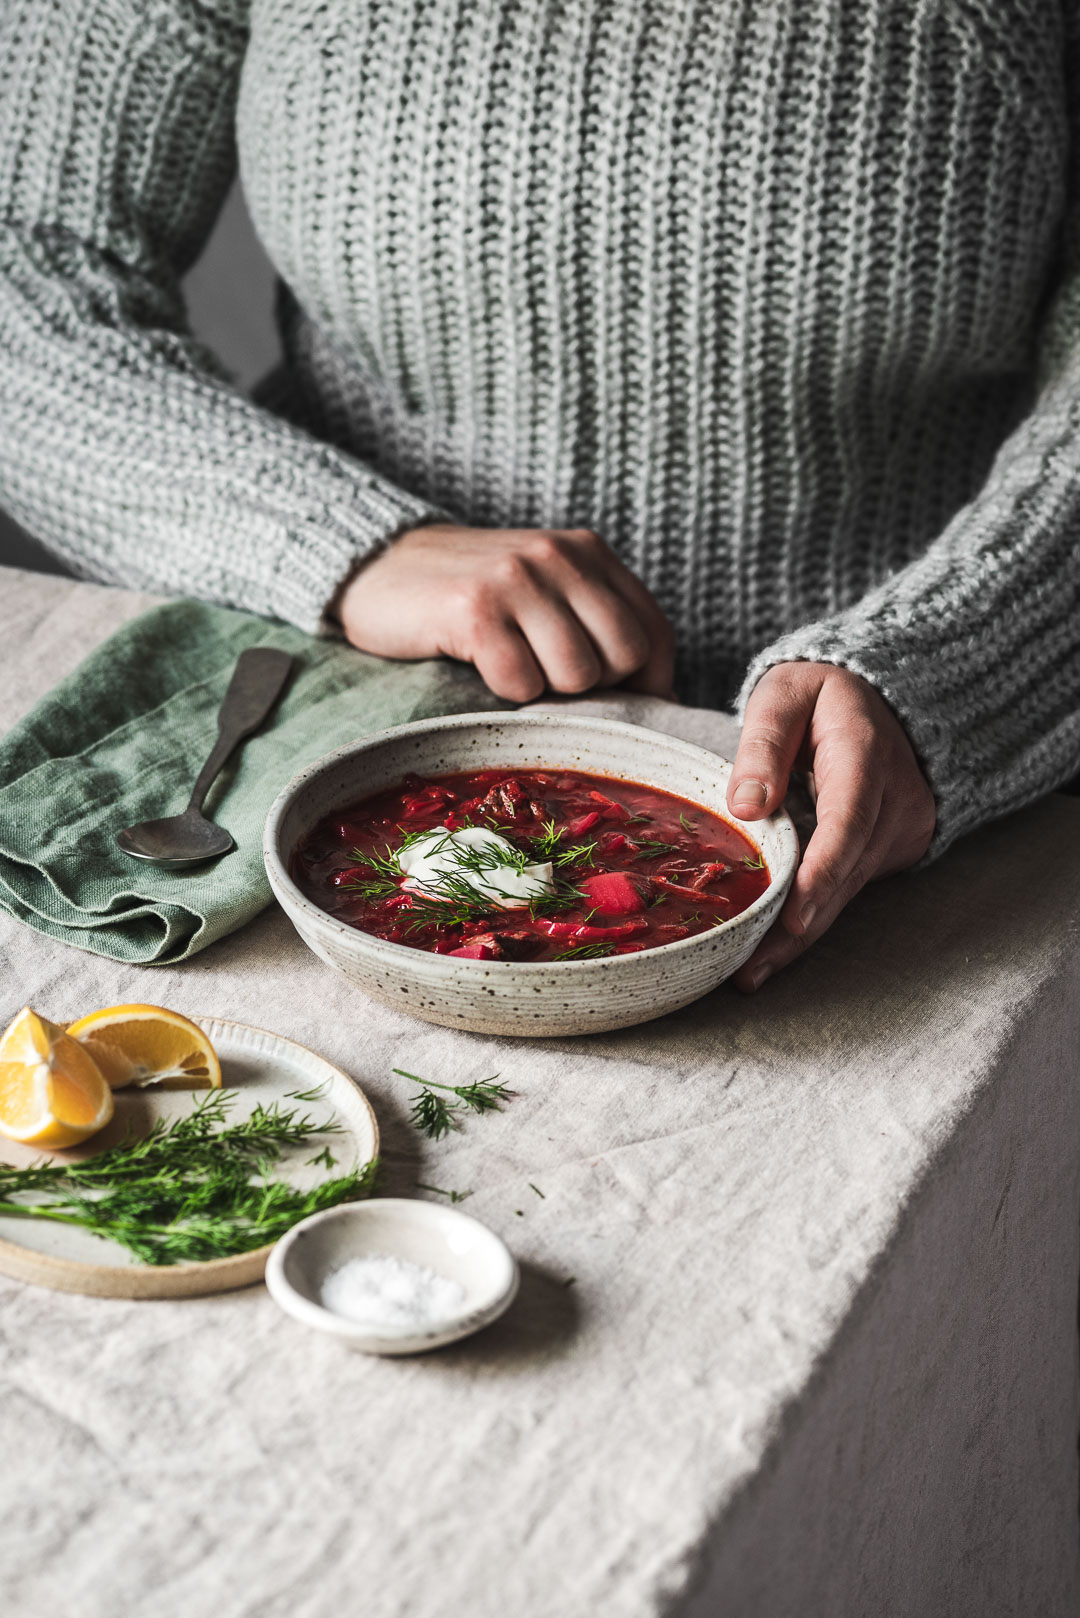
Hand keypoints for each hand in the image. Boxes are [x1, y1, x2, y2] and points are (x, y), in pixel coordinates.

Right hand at [337, 524, 674, 700]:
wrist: (376, 567)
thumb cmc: (469, 598)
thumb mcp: (544, 591)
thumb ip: (594, 624)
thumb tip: (655, 705)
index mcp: (588, 552)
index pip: (654, 633)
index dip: (646, 685)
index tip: (615, 705)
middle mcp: (559, 556)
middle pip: (624, 657)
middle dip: (593, 689)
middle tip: (548, 682)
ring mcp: (517, 579)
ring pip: (576, 674)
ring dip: (545, 693)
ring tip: (510, 668)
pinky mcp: (473, 609)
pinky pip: (519, 682)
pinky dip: (503, 693)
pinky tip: (478, 666)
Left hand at [727, 663, 935, 989]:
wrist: (881, 699)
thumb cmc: (819, 696)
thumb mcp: (785, 694)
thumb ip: (764, 744)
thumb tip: (745, 807)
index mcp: (866, 754)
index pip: (848, 822)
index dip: (821, 875)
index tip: (793, 919)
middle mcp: (895, 798)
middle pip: (847, 873)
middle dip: (799, 928)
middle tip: (749, 972)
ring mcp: (902, 827)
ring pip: (849, 891)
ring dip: (801, 933)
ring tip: (751, 972)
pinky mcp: (895, 848)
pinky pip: (851, 887)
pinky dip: (814, 913)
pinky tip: (773, 946)